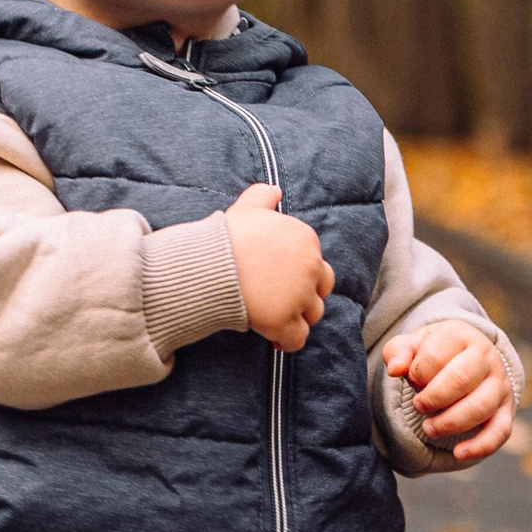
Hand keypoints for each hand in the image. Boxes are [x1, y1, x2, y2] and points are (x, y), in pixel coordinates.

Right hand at [224, 181, 331, 350]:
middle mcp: (309, 267)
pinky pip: (298, 338)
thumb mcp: (246, 208)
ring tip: (275, 317)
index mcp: (305, 239)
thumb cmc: (227, 236)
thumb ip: (263, 195)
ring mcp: (299, 296)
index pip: (314, 260)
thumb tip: (275, 189)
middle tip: (282, 298)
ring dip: (297, 317)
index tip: (277, 277)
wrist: (210, 265)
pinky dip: (289, 342)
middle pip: (321, 288)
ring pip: (312, 314)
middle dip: (306, 294)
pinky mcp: (285, 321)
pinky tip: (277, 342)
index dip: (297, 271)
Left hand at [382, 318, 514, 462]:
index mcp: (461, 335)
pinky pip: (499, 431)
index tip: (412, 380)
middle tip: (419, 406)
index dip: (416, 373)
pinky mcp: (506, 410)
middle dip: (433, 398)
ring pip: (480, 406)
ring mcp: (500, 384)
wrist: (469, 357)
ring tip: (429, 427)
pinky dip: (480, 446)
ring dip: (450, 422)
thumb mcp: (414, 344)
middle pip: (460, 379)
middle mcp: (486, 357)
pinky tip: (458, 453)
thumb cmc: (435, 352)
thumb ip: (398, 352)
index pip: (435, 355)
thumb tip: (395, 368)